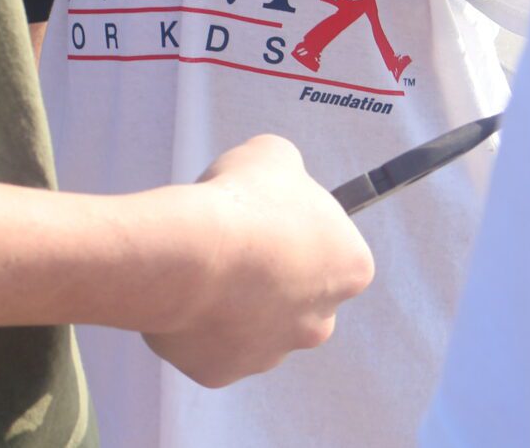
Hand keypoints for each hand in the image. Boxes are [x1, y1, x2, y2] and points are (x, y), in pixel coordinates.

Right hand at [143, 135, 373, 387]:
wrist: (188, 254)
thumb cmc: (241, 200)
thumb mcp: (276, 156)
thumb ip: (287, 175)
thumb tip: (277, 182)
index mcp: (350, 268)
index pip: (335, 251)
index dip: (301, 231)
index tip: (271, 218)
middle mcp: (320, 323)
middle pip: (299, 298)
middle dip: (272, 277)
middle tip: (235, 244)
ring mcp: (271, 354)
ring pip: (254, 326)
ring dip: (233, 302)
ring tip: (199, 265)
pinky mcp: (222, 372)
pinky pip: (210, 345)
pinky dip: (195, 323)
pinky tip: (179, 293)